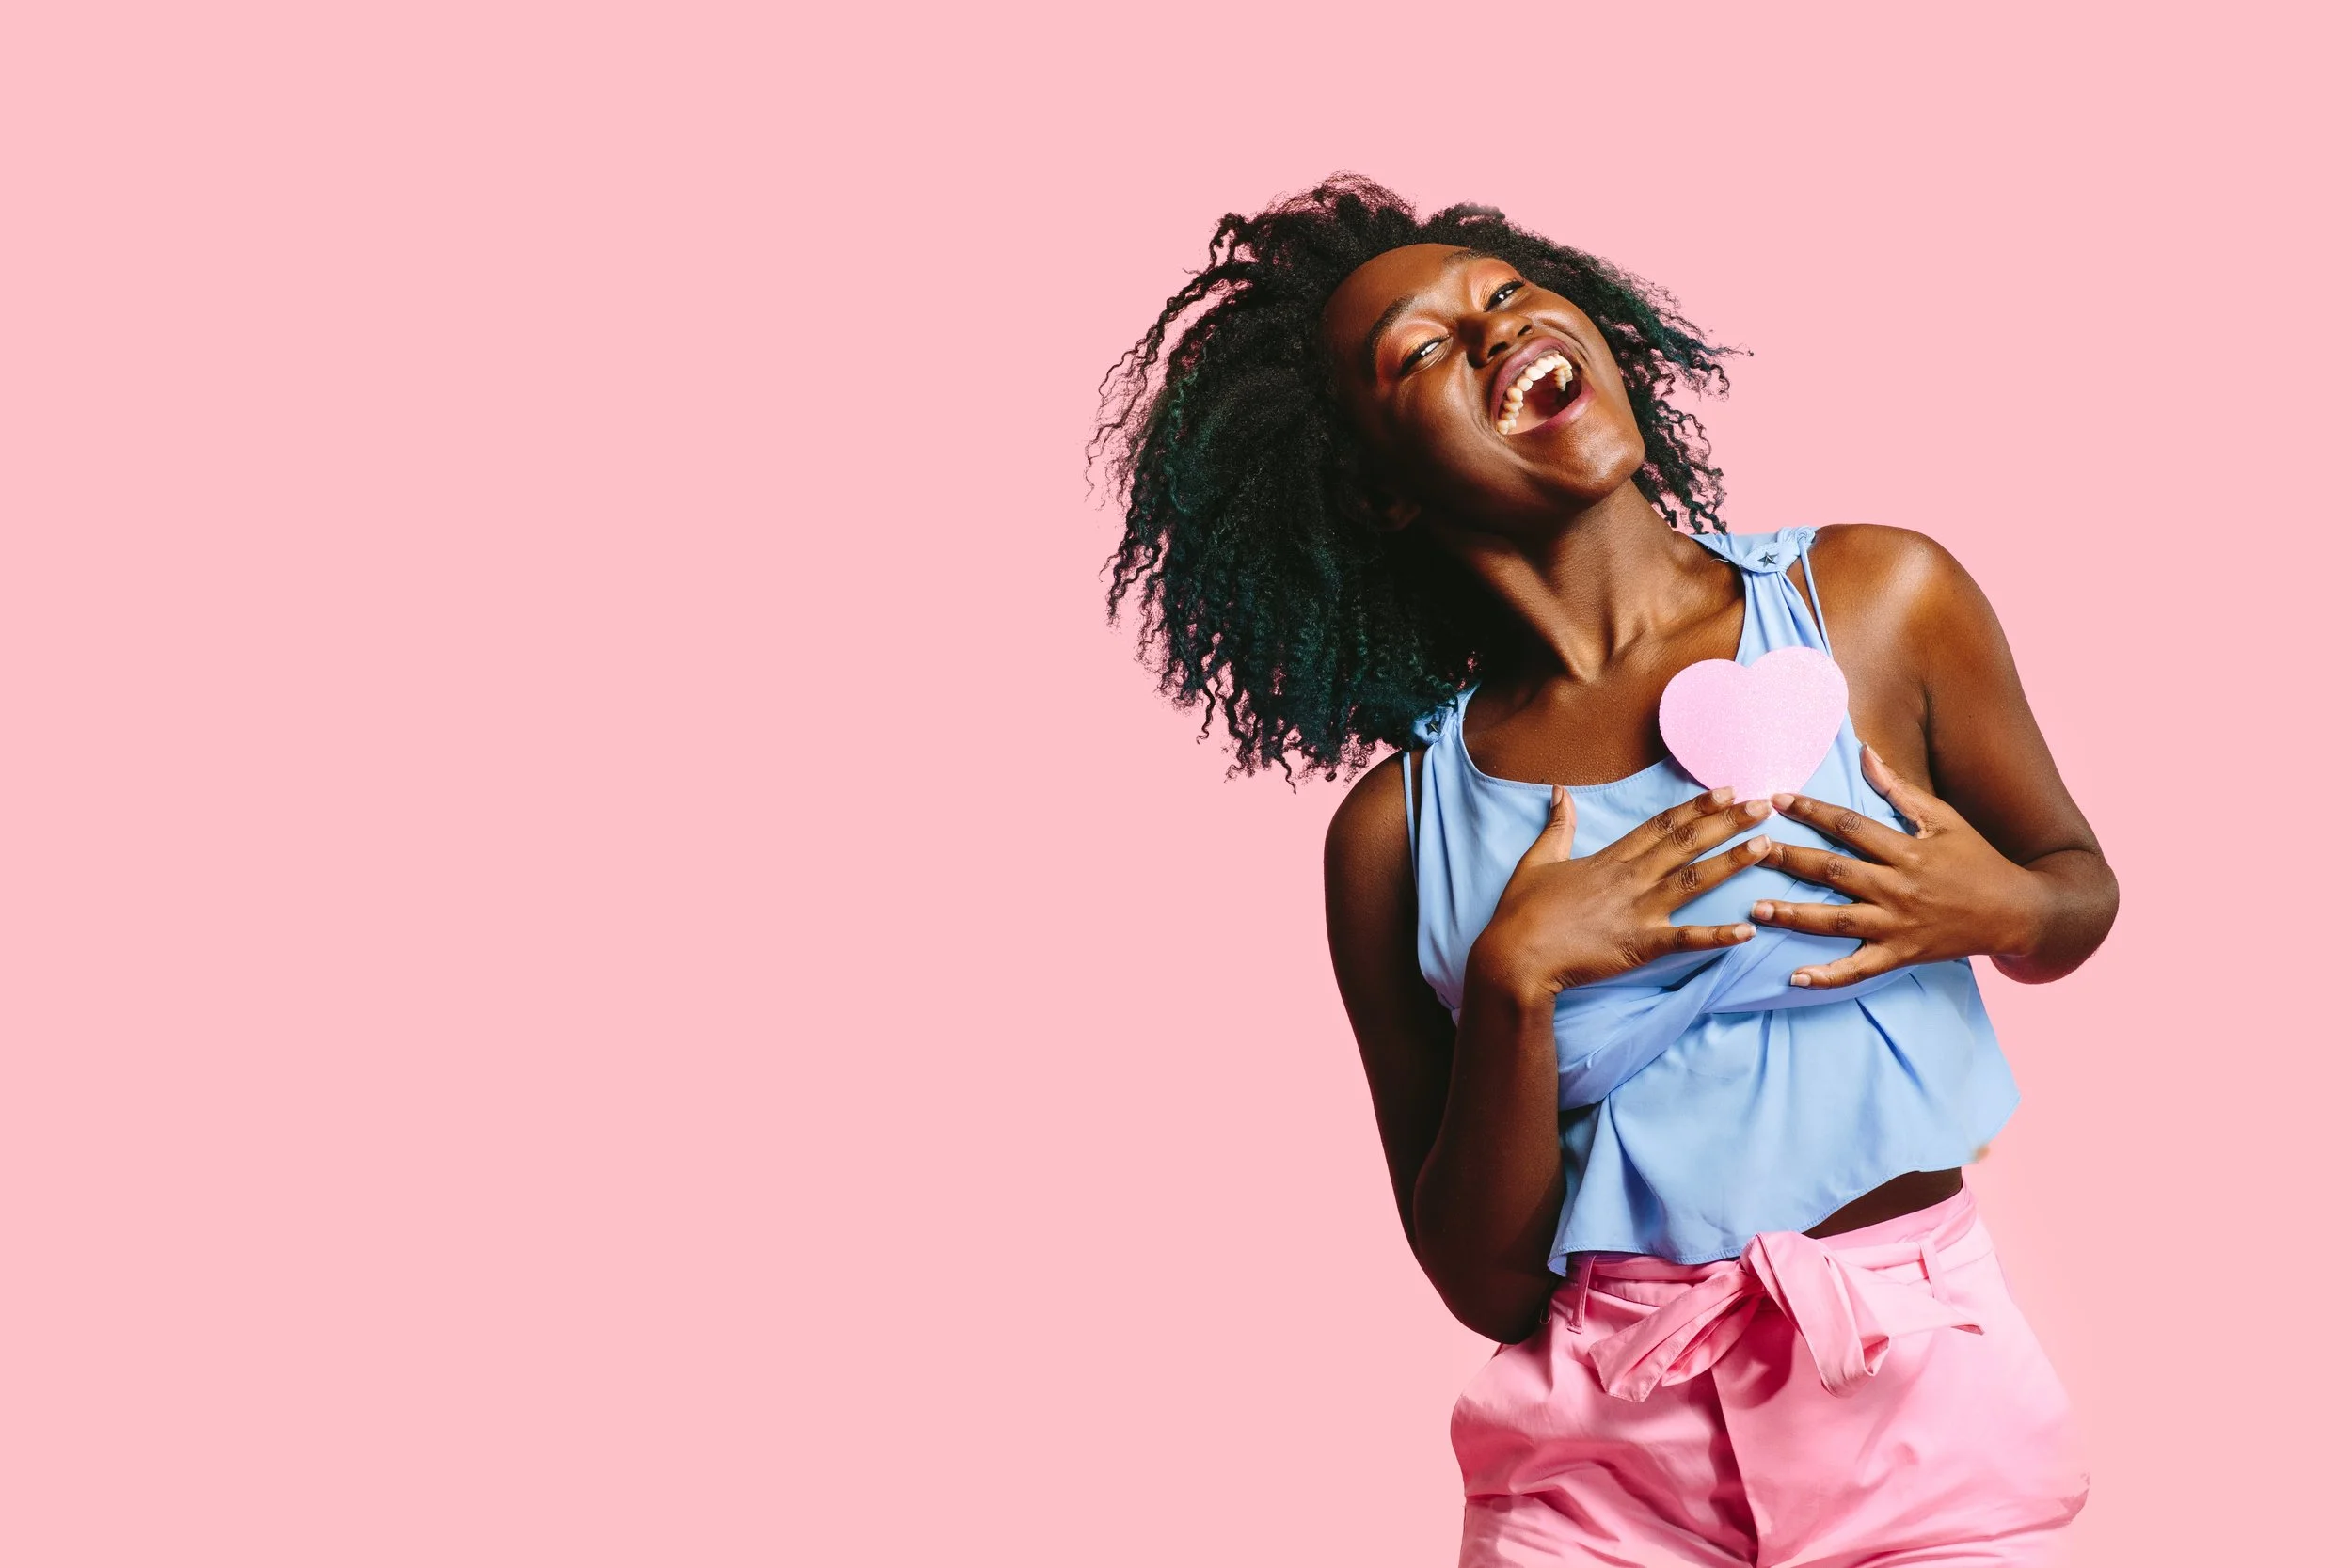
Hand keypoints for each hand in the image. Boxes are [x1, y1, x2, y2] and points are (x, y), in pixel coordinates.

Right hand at [1468, 785, 1775, 1000]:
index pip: (1661, 825)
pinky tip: (1748, 929)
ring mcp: (1638, 910)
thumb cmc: (1522, 912)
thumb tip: (1559, 791)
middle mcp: (1630, 878)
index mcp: (1610, 858)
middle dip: (1727, 822)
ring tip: (1768, 846)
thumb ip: (1557, 826)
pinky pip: (1686, 939)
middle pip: (1686, 843)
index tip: (1725, 790)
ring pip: (1694, 880)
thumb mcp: (1537, 860)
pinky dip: (1717, 935)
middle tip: (1763, 805)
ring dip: (1733, 862)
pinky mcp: (1640, 945)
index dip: (1696, 806)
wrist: (1515, 956)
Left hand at [1750, 745, 2048, 988]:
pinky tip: (1795, 977)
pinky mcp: (1902, 955)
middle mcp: (1899, 888)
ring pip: (1838, 921)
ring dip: (1795, 915)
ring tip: (1756, 908)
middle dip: (1790, 859)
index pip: (1850, 826)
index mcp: (1908, 850)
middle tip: (1749, 850)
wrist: (2019, 913)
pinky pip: (1860, 970)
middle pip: (1835, 871)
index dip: (1812, 811)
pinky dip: (1828, 977)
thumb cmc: (1978, 860)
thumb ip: (1900, 789)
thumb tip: (1864, 752)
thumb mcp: (1944, 818)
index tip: (1777, 799)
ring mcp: (1899, 925)